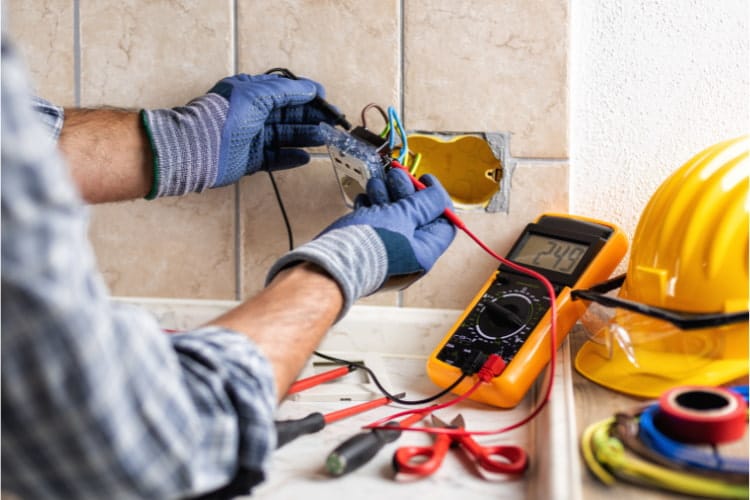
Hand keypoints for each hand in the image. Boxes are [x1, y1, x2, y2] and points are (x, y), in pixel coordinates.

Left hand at [141, 73, 334, 197]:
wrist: (199, 147)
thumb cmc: (226, 115)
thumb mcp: (258, 93)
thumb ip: (286, 91)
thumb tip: (311, 89)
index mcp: (252, 93)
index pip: (284, 92)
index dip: (306, 95)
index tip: (326, 101)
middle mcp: (252, 114)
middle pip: (287, 115)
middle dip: (311, 118)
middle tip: (332, 123)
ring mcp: (251, 138)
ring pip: (284, 136)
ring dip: (305, 136)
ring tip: (325, 139)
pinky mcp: (250, 160)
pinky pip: (275, 158)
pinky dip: (290, 157)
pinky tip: (305, 157)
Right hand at [266, 167, 456, 317]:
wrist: (329, 265)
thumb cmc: (368, 246)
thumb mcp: (403, 217)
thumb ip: (424, 204)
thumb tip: (438, 196)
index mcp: (424, 253)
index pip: (443, 223)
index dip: (436, 199)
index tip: (424, 180)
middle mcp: (407, 256)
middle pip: (415, 217)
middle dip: (406, 191)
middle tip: (396, 175)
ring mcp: (385, 252)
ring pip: (392, 217)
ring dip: (386, 195)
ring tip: (377, 184)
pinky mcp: (366, 248)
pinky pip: (374, 224)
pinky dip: (371, 208)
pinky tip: (364, 200)